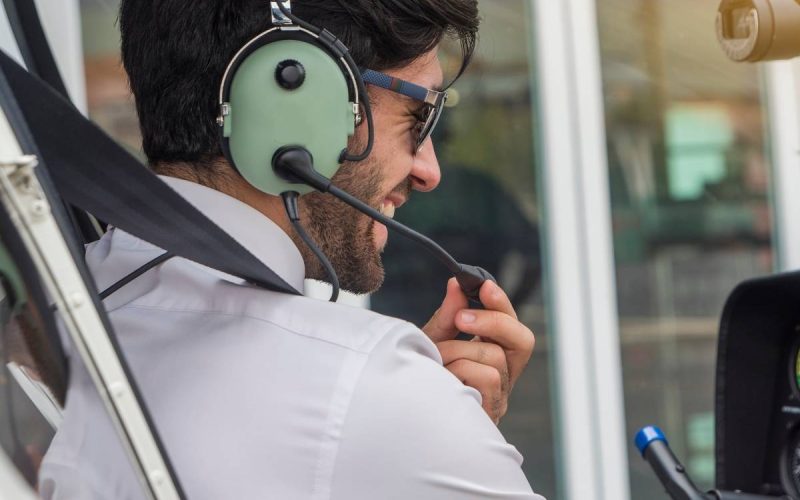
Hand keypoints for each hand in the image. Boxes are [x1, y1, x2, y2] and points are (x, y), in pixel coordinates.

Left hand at [422, 278, 534, 423]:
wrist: (406, 417)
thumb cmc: (423, 378)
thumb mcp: (433, 341)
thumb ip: (447, 316)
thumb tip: (456, 285)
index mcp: (494, 355)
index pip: (512, 326)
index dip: (502, 304)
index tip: (483, 285)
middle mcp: (504, 376)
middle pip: (523, 340)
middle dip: (493, 322)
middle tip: (461, 319)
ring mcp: (499, 396)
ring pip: (496, 358)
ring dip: (459, 351)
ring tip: (436, 360)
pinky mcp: (490, 413)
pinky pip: (486, 378)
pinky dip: (460, 371)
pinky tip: (443, 380)